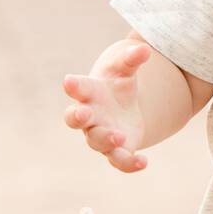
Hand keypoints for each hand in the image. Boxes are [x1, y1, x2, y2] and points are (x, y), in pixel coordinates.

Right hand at [62, 40, 150, 172]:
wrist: (123, 104)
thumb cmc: (117, 82)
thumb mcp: (125, 68)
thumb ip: (132, 59)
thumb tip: (145, 49)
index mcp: (89, 92)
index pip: (77, 88)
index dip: (73, 85)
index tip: (68, 81)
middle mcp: (90, 116)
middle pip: (77, 120)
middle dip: (78, 117)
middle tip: (84, 113)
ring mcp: (102, 134)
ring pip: (97, 142)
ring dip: (106, 140)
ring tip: (120, 136)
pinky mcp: (118, 149)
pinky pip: (119, 161)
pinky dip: (129, 164)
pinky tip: (143, 162)